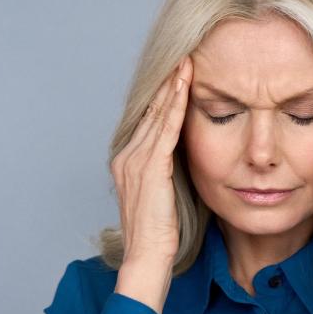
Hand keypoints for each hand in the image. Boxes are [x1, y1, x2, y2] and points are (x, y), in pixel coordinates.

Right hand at [110, 56, 193, 265]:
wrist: (146, 257)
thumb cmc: (159, 234)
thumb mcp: (164, 194)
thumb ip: (168, 171)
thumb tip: (185, 155)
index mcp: (127, 161)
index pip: (148, 120)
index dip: (163, 96)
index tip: (179, 74)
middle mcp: (126, 155)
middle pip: (150, 111)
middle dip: (168, 83)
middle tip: (183, 56)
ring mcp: (135, 160)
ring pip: (157, 114)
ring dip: (173, 87)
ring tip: (186, 62)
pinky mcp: (149, 168)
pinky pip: (165, 129)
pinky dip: (175, 106)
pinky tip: (185, 87)